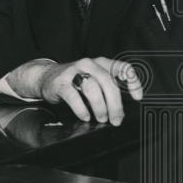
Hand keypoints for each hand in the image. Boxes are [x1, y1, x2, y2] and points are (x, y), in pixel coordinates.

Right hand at [11, 56, 142, 124]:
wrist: (45, 77)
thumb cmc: (74, 80)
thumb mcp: (93, 79)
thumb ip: (107, 89)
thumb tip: (120, 111)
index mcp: (101, 63)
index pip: (122, 67)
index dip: (132, 82)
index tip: (137, 97)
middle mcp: (88, 64)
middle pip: (108, 82)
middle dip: (115, 104)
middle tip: (116, 119)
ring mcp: (73, 72)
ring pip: (92, 89)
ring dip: (100, 107)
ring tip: (101, 118)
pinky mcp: (61, 83)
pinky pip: (74, 97)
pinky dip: (82, 109)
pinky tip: (85, 116)